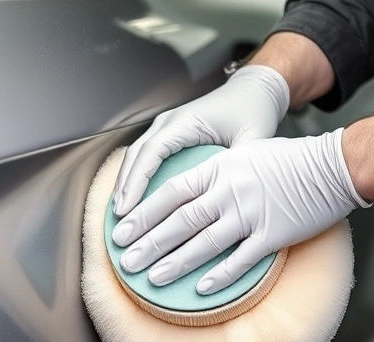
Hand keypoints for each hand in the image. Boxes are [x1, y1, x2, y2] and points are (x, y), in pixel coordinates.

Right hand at [111, 64, 289, 216]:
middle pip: (136, 155)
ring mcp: (166, 126)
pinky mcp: (168, 134)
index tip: (129, 208)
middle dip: (125, 187)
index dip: (137, 181)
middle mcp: (170, 122)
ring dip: (126, 183)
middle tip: (119, 219)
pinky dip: (136, 177)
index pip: (152, 152)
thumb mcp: (253, 139)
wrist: (253, 90)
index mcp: (187, 121)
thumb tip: (229, 196)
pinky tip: (135, 200)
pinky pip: (145, 156)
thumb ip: (240, 166)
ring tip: (121, 214)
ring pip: (136, 155)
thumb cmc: (252, 110)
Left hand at [111, 129, 370, 294]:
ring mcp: (252, 213)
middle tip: (126, 261)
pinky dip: (219, 276)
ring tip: (152, 278)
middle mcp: (231, 190)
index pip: (170, 192)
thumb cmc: (291, 160)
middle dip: (150, 243)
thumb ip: (215, 173)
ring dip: (176, 263)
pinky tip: (200, 290)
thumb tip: (185, 194)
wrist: (334, 166)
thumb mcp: (245, 154)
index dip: (143, 214)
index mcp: (220, 168)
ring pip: (205, 242)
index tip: (121, 230)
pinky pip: (241, 260)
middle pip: (181, 220)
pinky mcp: (273, 234)